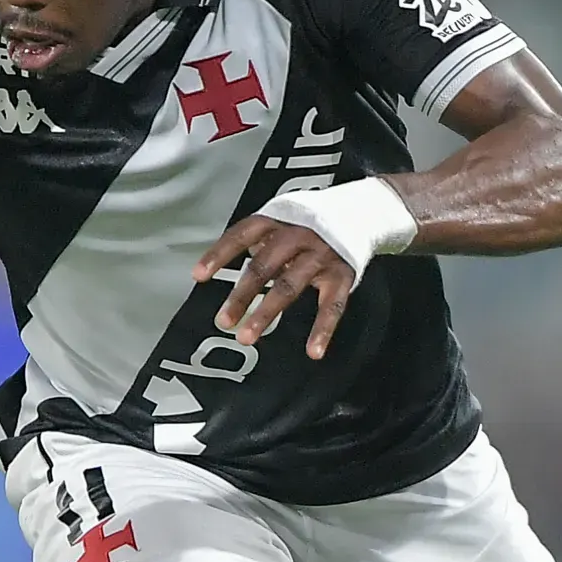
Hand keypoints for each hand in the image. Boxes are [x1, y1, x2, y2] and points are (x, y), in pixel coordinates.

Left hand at [192, 212, 359, 359]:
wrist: (362, 211)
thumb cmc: (310, 221)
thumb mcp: (282, 218)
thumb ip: (258, 242)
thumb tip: (230, 269)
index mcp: (277, 218)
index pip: (241, 234)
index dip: (219, 254)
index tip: (198, 276)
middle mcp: (298, 234)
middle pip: (263, 266)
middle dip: (241, 295)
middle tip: (224, 320)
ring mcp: (321, 255)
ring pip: (289, 287)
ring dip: (266, 313)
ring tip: (247, 336)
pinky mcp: (342, 275)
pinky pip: (332, 306)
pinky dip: (323, 330)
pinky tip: (313, 350)